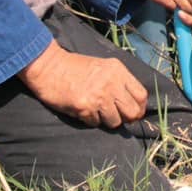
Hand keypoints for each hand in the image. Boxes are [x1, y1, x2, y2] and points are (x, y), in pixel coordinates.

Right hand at [19, 41, 146, 127]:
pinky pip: (95, 123)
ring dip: (107, 121)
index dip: (139, 108)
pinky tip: (84, 111)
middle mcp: (112, 83)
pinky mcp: (84, 107)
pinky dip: (90, 120)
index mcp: (119, 71)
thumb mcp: (104, 67)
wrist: (50, 67)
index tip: (134, 113)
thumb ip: (119, 81)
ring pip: (115, 122)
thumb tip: (132, 103)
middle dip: (126, 119)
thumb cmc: (76, 67)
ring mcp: (98, 96)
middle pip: (133, 112)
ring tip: (97, 112)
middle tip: (117, 118)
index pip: (142, 95)